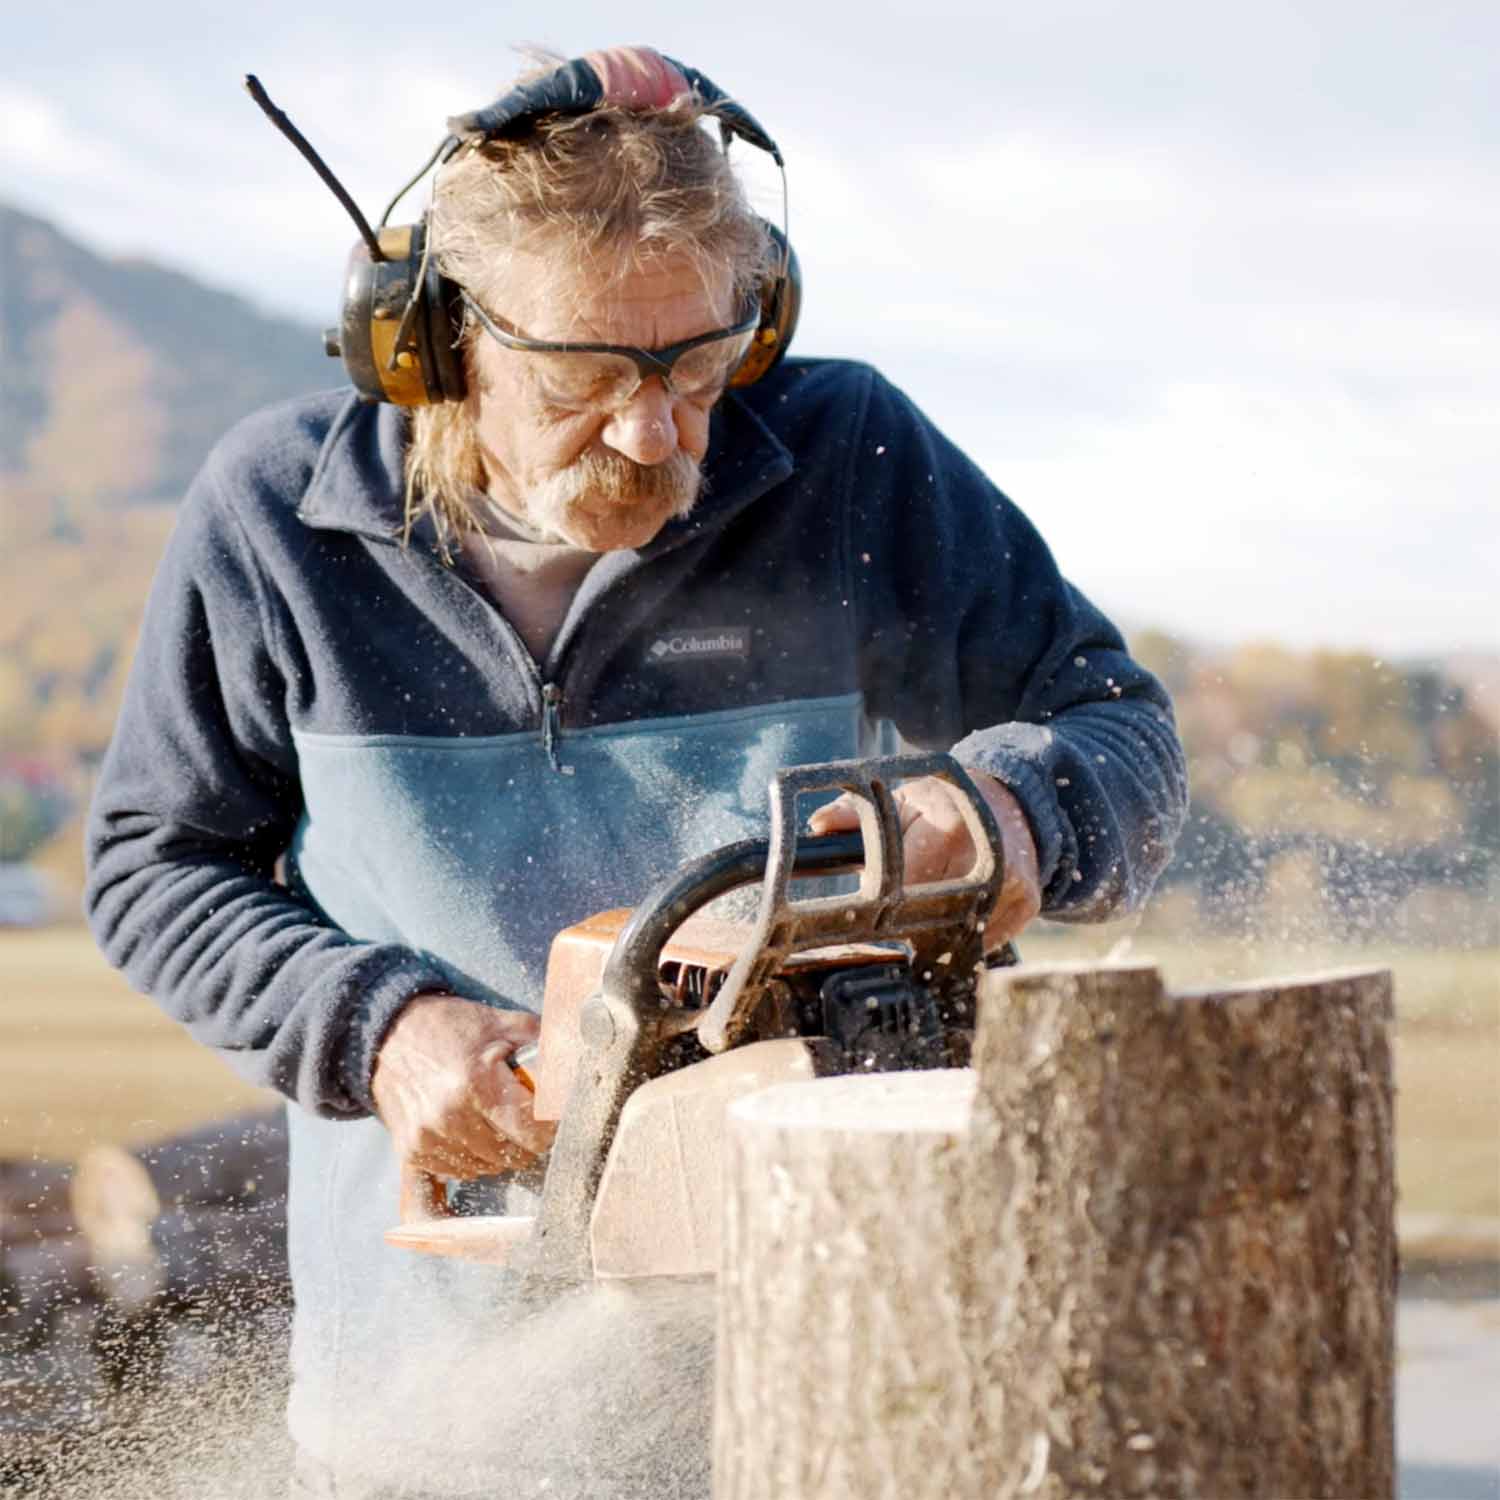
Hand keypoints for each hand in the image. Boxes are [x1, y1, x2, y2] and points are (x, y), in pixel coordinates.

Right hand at [371, 994, 555, 1179]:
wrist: (387, 1034)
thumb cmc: (452, 1027)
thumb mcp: (503, 1024)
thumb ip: (547, 1044)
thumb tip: (586, 1060)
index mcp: (476, 1082)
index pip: (533, 1132)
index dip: (550, 1127)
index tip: (553, 1116)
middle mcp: (449, 1116)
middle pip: (513, 1155)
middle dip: (527, 1140)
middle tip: (525, 1115)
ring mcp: (427, 1138)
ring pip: (489, 1168)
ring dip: (500, 1152)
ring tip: (496, 1119)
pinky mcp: (412, 1152)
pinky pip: (459, 1174)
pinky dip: (473, 1160)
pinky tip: (473, 1135)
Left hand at [806, 771, 1040, 947]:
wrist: (1011, 801)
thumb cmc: (944, 804)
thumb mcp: (902, 800)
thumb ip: (854, 815)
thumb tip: (818, 827)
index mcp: (948, 829)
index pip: (906, 890)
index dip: (887, 905)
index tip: (876, 911)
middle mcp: (986, 856)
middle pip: (933, 918)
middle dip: (911, 922)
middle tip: (902, 914)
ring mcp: (1011, 883)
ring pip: (959, 936)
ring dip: (938, 935)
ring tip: (931, 911)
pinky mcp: (1027, 902)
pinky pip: (985, 940)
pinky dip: (965, 938)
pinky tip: (958, 915)